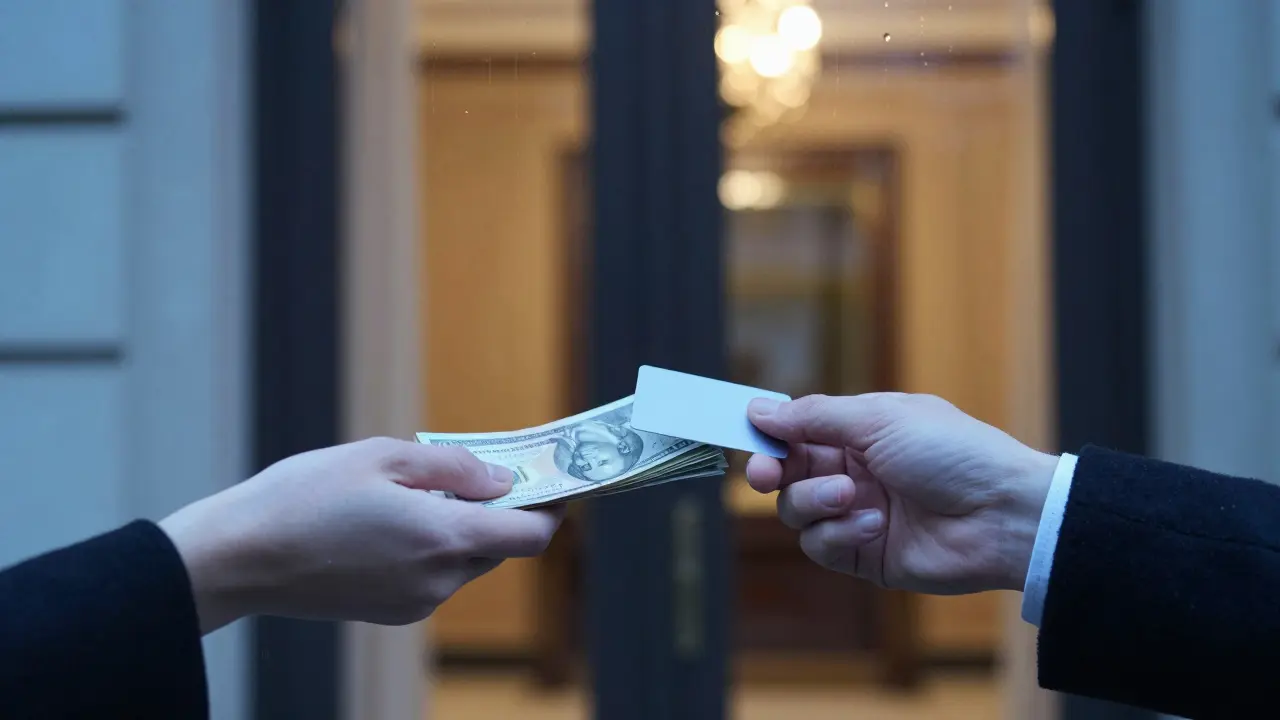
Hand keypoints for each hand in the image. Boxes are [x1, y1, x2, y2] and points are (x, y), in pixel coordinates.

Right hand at [159, 438, 561, 632]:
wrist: (242, 557)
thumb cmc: (306, 496)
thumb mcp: (383, 456)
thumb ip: (455, 467)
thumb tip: (503, 481)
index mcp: (444, 537)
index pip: (531, 536)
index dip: (551, 509)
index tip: (553, 483)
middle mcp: (439, 580)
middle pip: (498, 547)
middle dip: (497, 511)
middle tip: (474, 472)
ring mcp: (415, 603)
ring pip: (464, 561)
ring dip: (459, 529)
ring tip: (413, 493)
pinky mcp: (392, 612)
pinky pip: (433, 577)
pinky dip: (430, 549)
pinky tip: (389, 523)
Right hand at [745, 393, 1055, 594]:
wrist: (1003, 515)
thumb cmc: (953, 453)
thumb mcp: (879, 419)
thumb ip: (814, 416)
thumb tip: (760, 409)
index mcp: (859, 431)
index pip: (797, 431)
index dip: (770, 434)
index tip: (746, 434)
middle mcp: (854, 471)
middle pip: (787, 473)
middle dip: (773, 472)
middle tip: (766, 474)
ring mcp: (857, 513)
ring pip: (797, 511)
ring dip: (815, 502)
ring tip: (851, 498)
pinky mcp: (865, 555)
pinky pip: (823, 546)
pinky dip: (840, 534)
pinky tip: (874, 525)